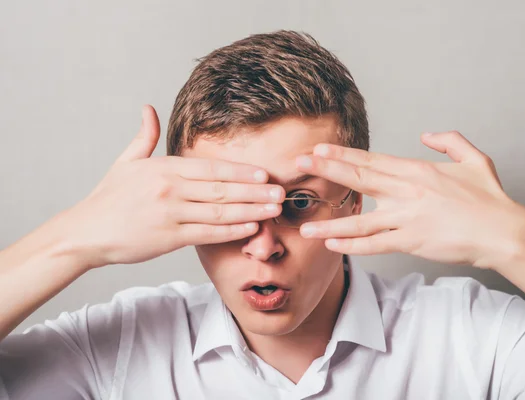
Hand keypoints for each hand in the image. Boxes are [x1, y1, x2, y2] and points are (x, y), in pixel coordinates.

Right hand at [60, 105, 283, 268]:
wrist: (86, 231)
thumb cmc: (109, 197)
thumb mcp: (126, 161)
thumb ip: (144, 136)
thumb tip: (148, 108)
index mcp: (164, 169)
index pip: (211, 168)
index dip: (240, 171)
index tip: (264, 173)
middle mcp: (170, 190)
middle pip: (222, 189)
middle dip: (255, 191)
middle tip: (281, 192)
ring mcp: (171, 214)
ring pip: (220, 212)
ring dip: (251, 211)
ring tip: (274, 210)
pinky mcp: (169, 238)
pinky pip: (208, 234)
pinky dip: (232, 231)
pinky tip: (252, 228)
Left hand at [296, 131, 524, 268]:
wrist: (503, 231)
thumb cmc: (490, 198)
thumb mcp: (474, 159)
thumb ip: (449, 140)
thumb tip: (426, 134)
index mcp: (417, 171)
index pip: (371, 160)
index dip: (342, 154)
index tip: (320, 149)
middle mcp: (406, 192)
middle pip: (358, 179)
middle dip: (326, 170)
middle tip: (299, 164)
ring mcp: (406, 218)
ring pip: (360, 220)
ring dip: (330, 221)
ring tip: (306, 225)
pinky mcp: (411, 242)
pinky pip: (375, 244)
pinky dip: (353, 245)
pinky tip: (333, 244)